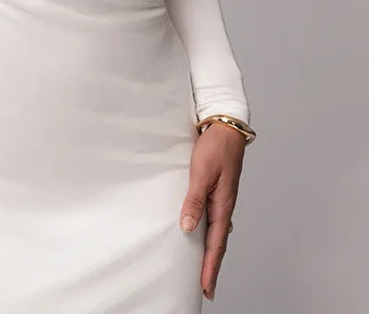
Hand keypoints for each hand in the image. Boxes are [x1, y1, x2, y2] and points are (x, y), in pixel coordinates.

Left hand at [179, 121, 245, 301]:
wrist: (226, 127)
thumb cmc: (215, 147)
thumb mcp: (201, 173)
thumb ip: (195, 200)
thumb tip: (188, 228)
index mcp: (223, 205)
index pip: (216, 244)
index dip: (210, 267)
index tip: (205, 288)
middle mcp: (224, 205)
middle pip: (218, 243)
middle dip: (211, 266)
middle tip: (205, 287)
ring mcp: (222, 198)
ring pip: (216, 231)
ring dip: (210, 250)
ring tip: (203, 267)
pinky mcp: (218, 190)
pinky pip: (213, 218)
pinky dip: (209, 232)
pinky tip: (202, 233)